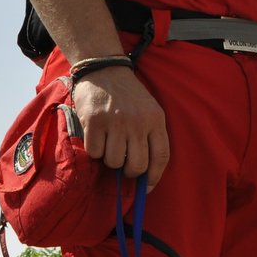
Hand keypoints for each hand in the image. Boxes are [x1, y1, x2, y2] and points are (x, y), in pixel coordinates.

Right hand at [73, 66, 169, 187]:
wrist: (104, 69)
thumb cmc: (127, 95)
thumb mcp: (148, 109)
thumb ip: (149, 135)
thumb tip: (144, 173)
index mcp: (156, 119)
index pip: (161, 156)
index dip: (155, 177)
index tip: (148, 187)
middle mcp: (138, 122)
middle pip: (137, 165)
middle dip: (129, 171)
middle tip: (123, 162)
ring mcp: (116, 122)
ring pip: (113, 162)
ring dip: (109, 158)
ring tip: (109, 141)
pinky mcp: (95, 122)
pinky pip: (95, 152)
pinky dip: (94, 149)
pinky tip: (96, 134)